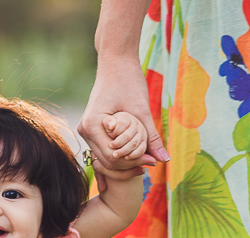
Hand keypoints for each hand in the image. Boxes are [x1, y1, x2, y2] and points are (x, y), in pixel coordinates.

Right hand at [78, 56, 166, 170]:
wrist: (116, 62)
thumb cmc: (128, 80)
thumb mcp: (142, 110)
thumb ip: (151, 137)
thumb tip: (165, 160)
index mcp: (92, 126)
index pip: (112, 158)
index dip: (133, 163)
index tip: (152, 161)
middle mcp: (84, 130)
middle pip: (107, 162)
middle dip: (129, 164)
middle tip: (151, 161)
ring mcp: (85, 130)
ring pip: (105, 157)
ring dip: (125, 159)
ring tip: (146, 155)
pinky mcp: (91, 128)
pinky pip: (105, 148)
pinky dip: (120, 151)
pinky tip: (136, 148)